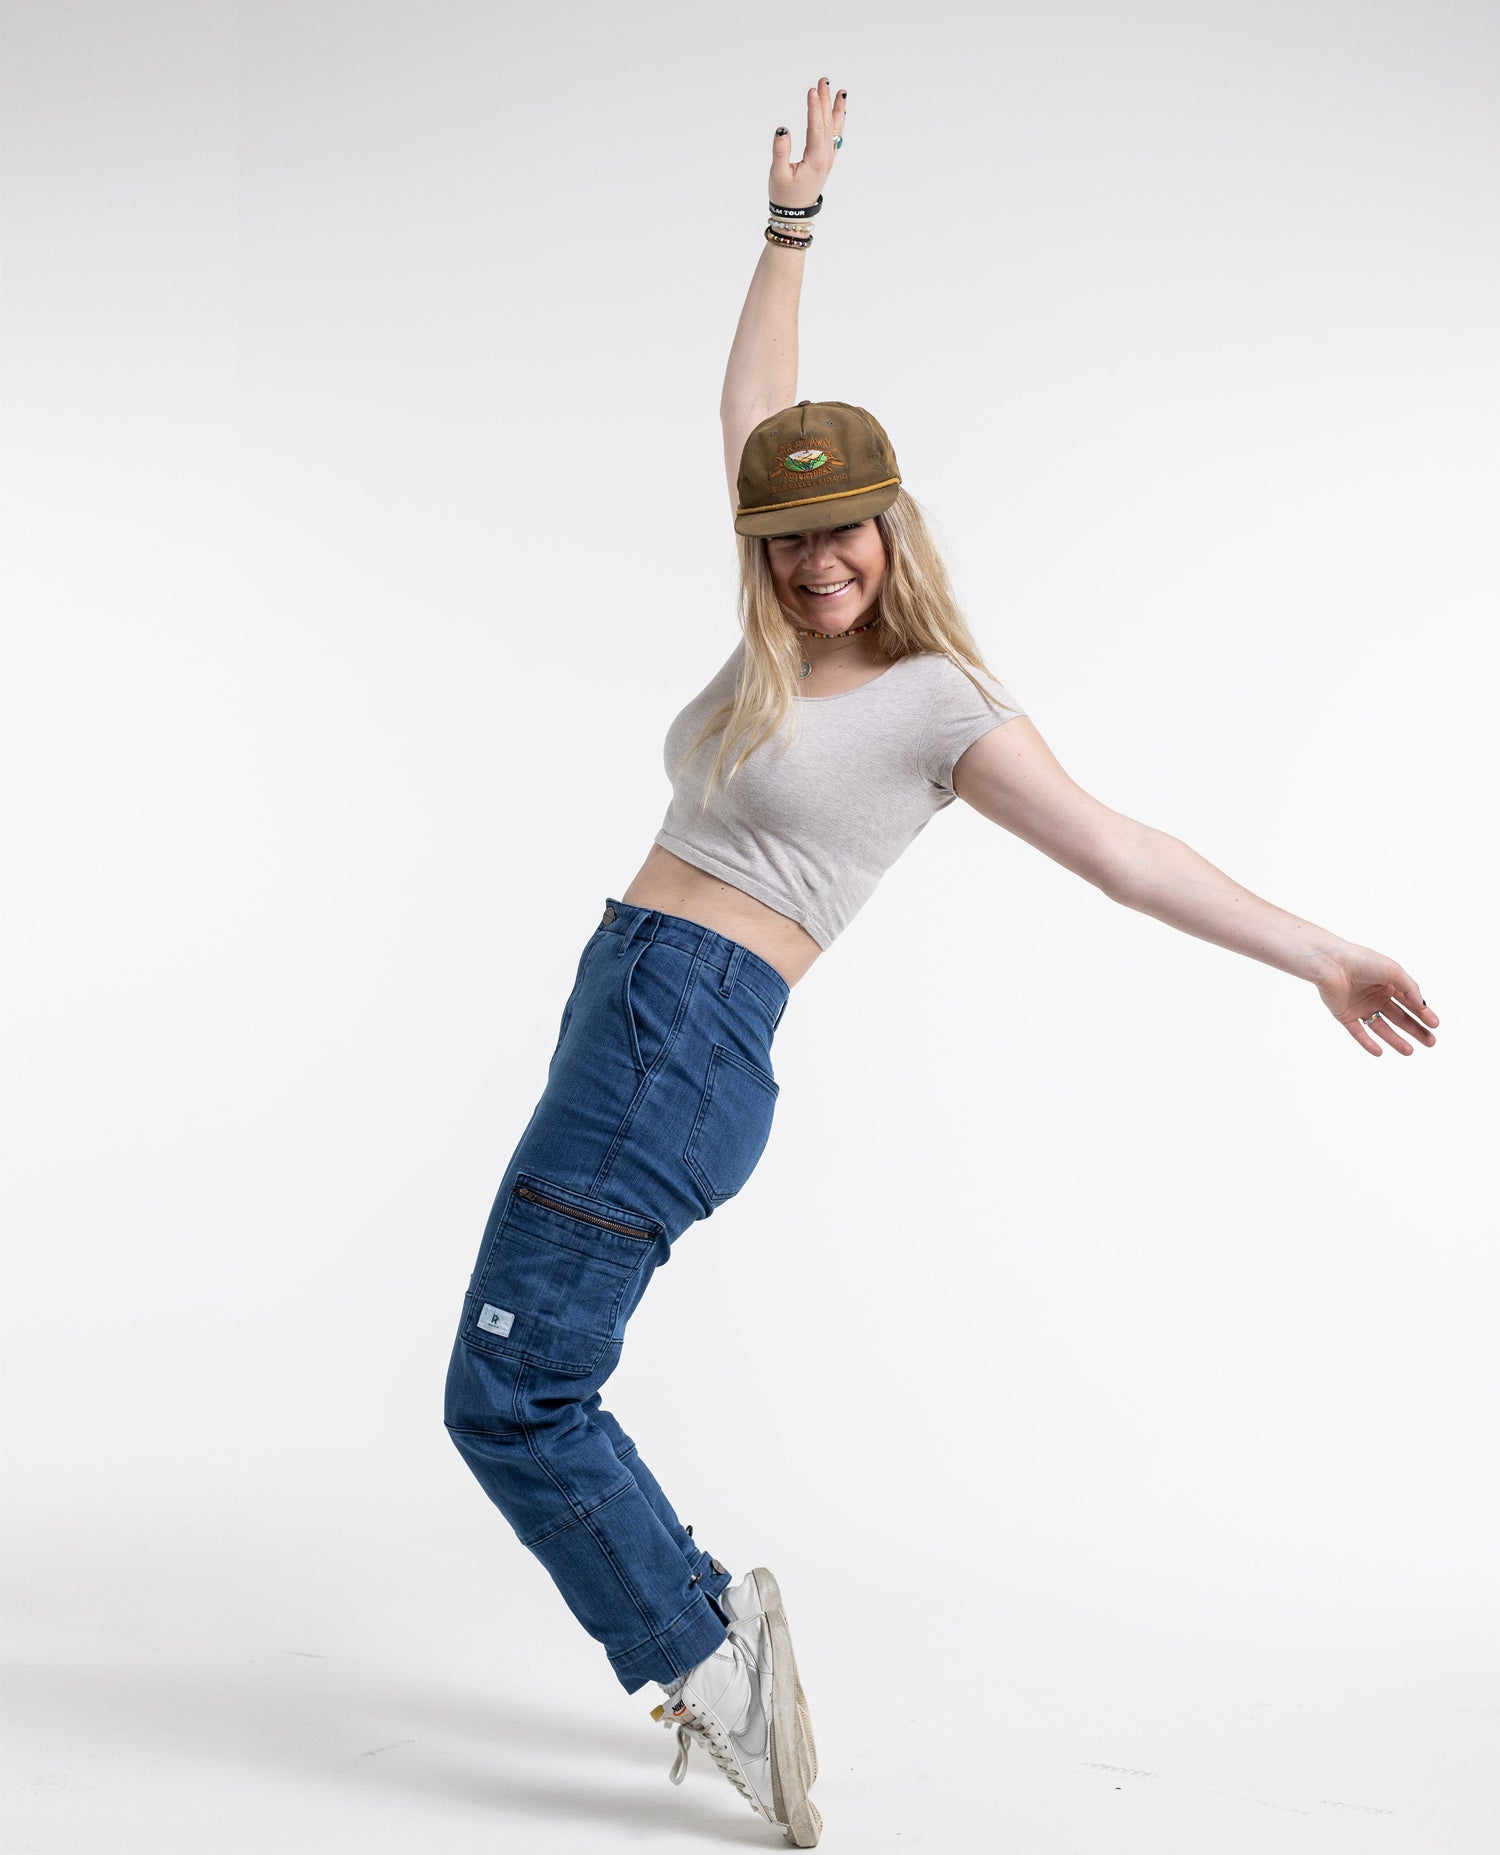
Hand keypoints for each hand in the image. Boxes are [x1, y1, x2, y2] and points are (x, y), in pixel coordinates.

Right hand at [769, 76, 846, 212]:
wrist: (795, 215)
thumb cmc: (785, 196)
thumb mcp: (778, 174)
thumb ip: (781, 151)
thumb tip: (783, 129)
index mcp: (815, 159)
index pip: (816, 128)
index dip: (814, 108)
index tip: (812, 90)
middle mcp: (825, 157)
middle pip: (827, 123)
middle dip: (825, 101)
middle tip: (823, 80)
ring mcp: (828, 158)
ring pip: (834, 129)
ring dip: (835, 109)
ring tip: (840, 91)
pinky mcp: (826, 160)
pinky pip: (835, 137)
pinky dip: (838, 122)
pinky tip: (839, 112)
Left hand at [1315, 943, 1438, 1055]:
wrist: (1331, 964)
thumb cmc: (1362, 961)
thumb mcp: (1393, 971)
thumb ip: (1410, 989)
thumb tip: (1423, 1007)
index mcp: (1387, 982)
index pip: (1409, 1001)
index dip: (1423, 1013)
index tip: (1435, 1025)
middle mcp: (1375, 995)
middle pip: (1399, 1017)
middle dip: (1415, 1030)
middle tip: (1430, 1042)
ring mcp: (1360, 1006)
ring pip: (1381, 1027)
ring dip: (1395, 1040)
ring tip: (1410, 1052)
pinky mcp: (1344, 1015)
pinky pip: (1358, 1032)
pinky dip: (1368, 1043)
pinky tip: (1379, 1052)